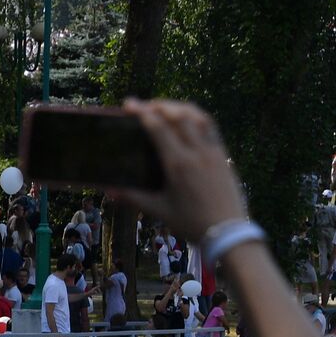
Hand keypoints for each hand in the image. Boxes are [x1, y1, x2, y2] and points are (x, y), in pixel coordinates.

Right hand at [112, 99, 246, 241]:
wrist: (228, 231)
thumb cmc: (191, 223)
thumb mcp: (158, 211)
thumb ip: (133, 197)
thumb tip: (108, 191)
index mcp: (178, 164)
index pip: (159, 128)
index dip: (143, 112)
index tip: (129, 104)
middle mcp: (197, 152)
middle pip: (178, 115)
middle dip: (159, 105)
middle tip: (144, 105)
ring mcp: (213, 151)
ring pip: (197, 116)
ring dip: (179, 107)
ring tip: (165, 107)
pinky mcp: (223, 155)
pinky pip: (209, 127)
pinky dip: (196, 117)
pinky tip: (188, 120)